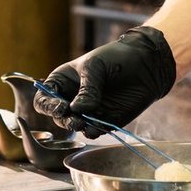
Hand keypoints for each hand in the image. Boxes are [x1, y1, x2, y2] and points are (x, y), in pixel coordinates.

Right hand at [33, 26, 176, 135]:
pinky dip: (92, 131)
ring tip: (84, 123)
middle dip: (64, 120)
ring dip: (77, 127)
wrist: (146, 65)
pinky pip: (93, 132)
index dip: (48, 106)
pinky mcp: (103, 121)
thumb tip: (77, 110)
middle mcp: (72, 99)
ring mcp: (87, 112)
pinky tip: (97, 125)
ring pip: (74, 127)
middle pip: (57, 117)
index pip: (44, 99)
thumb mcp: (96, 66)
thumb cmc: (116, 58)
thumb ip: (87, 88)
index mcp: (63, 82)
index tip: (61, 107)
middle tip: (76, 120)